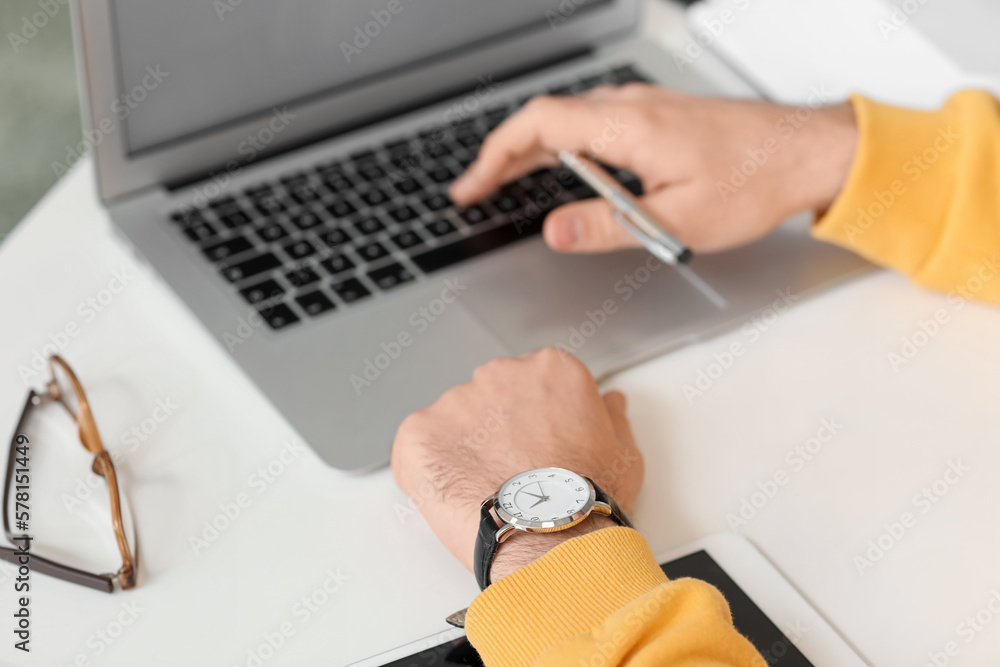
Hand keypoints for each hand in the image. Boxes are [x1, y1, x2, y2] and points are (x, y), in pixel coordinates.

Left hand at [391, 348, 642, 577]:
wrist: (549, 541)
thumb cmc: (586, 501)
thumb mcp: (624, 453)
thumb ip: (611, 416)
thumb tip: (610, 401)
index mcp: (550, 370)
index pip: (533, 382)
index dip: (533, 419)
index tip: (537, 446)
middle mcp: (501, 374)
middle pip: (491, 396)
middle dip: (496, 429)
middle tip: (512, 472)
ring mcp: (456, 401)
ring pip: (454, 421)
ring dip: (463, 449)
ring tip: (487, 491)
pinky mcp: (419, 432)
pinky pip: (416, 445)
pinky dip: (430, 468)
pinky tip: (458, 495)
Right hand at [451, 85, 856, 253]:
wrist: (806, 152)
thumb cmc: (755, 181)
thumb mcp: (677, 221)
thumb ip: (608, 227)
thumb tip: (554, 231)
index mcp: (628, 126)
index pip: (538, 125)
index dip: (494, 154)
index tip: (473, 187)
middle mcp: (631, 107)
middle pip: (545, 120)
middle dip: (503, 156)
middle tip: (477, 193)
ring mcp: (644, 107)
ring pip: (568, 120)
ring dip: (531, 151)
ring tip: (507, 185)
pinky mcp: (657, 116)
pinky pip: (593, 123)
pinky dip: (563, 146)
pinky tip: (564, 171)